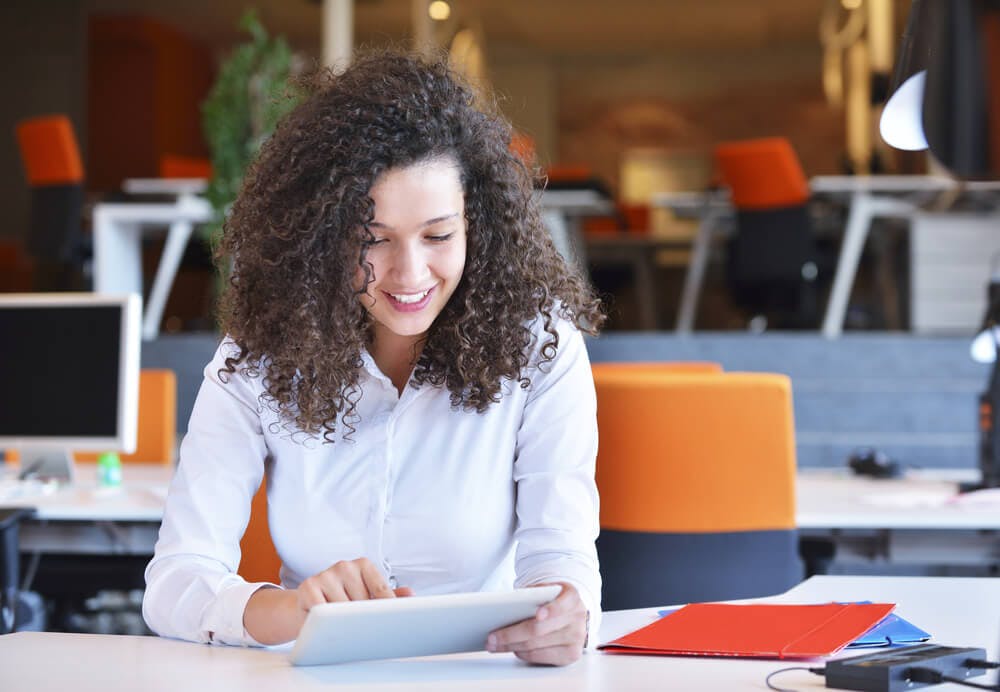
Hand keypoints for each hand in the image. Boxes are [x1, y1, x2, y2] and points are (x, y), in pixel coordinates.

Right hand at [244, 557, 411, 644]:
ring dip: (343, 623)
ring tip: (341, 627)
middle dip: (364, 620)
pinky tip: (325, 623)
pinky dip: (325, 621)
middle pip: (363, 602)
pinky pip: (323, 611)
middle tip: (363, 631)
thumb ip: (388, 595)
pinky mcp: (308, 586)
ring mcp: (326, 574)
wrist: (306, 605)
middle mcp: (345, 565)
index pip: (382, 590)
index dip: (386, 610)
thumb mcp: (366, 595)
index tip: (392, 624)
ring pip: (343, 610)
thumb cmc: (342, 600)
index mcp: (363, 564)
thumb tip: (411, 595)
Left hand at [485, 583, 587, 665]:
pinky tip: (512, 649)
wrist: (572, 611)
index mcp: (572, 597)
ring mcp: (576, 638)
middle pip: (539, 630)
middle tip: (492, 637)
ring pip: (536, 646)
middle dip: (511, 635)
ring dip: (511, 646)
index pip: (561, 604)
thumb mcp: (546, 589)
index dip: (550, 610)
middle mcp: (577, 618)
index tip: (538, 614)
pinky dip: (523, 653)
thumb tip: (506, 606)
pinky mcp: (570, 655)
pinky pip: (541, 657)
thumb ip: (532, 595)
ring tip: (495, 644)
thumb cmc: (553, 599)